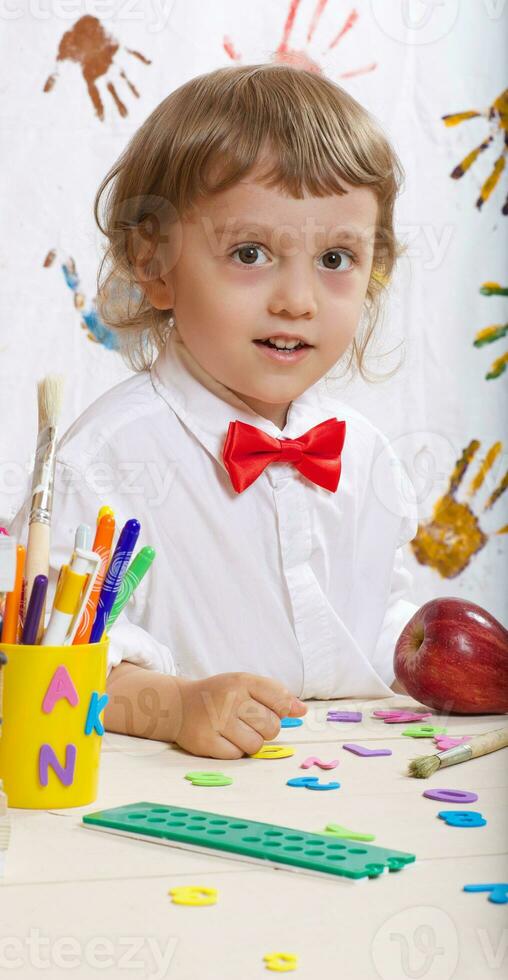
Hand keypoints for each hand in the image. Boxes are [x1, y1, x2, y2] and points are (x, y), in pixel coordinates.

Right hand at [173, 672, 306, 758]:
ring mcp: (216, 721)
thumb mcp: (246, 685)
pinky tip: (222, 738)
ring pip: (256, 745)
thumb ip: (276, 695)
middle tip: (247, 721)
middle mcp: (229, 698)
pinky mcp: (206, 742)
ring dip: (250, 742)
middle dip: (265, 729)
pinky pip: (237, 756)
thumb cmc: (220, 695)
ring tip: (235, 730)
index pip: (281, 699)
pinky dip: (233, 750)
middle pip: (272, 727)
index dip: (282, 710)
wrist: (178, 705)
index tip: (273, 709)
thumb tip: (303, 711)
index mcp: (242, 681)